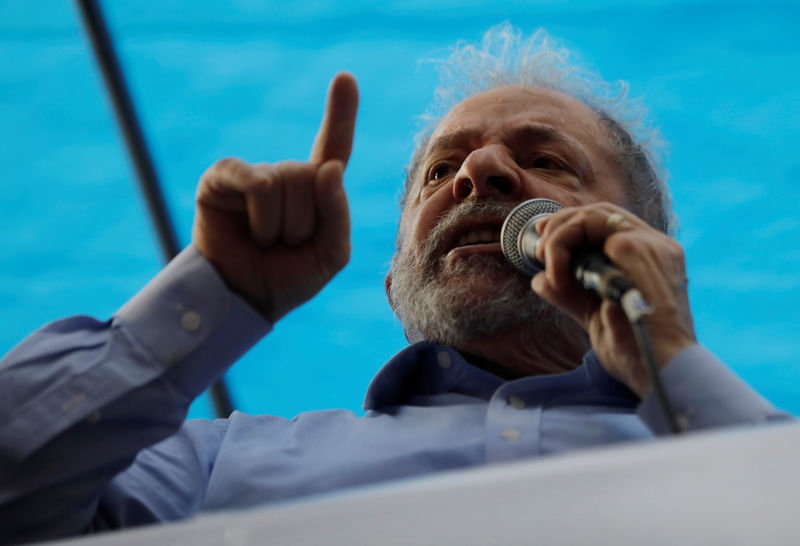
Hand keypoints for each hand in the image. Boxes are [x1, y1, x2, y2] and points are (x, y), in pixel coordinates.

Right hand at [192, 73, 358, 322]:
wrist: (244, 299)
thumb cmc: (290, 277)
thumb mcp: (331, 253)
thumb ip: (339, 213)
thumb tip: (331, 168)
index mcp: (317, 190)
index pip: (334, 146)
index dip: (340, 113)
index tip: (345, 77)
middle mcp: (287, 175)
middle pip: (313, 178)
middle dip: (304, 224)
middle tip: (284, 246)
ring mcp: (254, 174)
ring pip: (285, 184)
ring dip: (278, 227)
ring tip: (264, 242)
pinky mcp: (223, 178)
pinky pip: (255, 180)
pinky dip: (257, 211)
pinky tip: (246, 228)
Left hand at [531, 203, 696, 396]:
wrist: (663, 372)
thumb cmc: (636, 352)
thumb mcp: (596, 318)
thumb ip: (571, 295)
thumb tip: (540, 280)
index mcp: (651, 260)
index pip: (609, 223)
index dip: (572, 223)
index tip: (543, 238)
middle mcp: (656, 246)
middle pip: (602, 212)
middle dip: (561, 224)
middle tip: (540, 252)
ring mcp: (653, 246)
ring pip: (596, 215)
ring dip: (561, 235)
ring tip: (548, 262)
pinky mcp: (641, 252)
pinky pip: (596, 229)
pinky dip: (568, 245)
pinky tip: (560, 274)